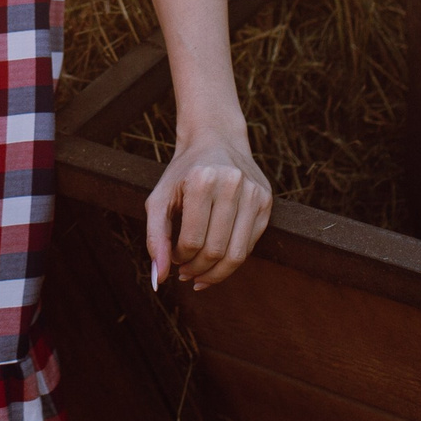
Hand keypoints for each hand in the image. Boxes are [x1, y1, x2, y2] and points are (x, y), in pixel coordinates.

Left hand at [146, 132, 271, 289]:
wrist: (216, 140)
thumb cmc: (183, 173)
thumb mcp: (159, 199)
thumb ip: (154, 238)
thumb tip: (159, 280)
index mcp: (203, 180)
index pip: (192, 240)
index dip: (179, 258)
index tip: (173, 257)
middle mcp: (232, 184)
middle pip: (215, 250)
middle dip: (196, 269)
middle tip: (185, 272)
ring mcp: (254, 193)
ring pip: (236, 254)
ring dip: (215, 273)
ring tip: (199, 274)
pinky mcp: (266, 201)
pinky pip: (249, 245)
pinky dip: (231, 260)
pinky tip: (217, 260)